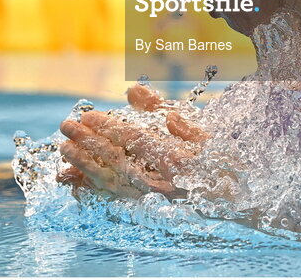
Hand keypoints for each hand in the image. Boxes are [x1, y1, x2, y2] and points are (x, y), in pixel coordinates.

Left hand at [56, 83, 208, 198]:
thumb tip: (136, 93)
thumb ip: (168, 111)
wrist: (237, 206)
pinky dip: (93, 188)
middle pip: (118, 159)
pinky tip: (75, 179)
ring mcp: (152, 198)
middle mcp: (162, 182)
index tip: (88, 116)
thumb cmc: (223, 165)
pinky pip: (115, 198)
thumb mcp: (206, 134)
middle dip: (89, 142)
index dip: (109, 127)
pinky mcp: (147, 209)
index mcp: (177, 159)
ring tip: (63, 148)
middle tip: (66, 125)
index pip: (135, 141)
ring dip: (85, 164)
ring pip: (112, 181)